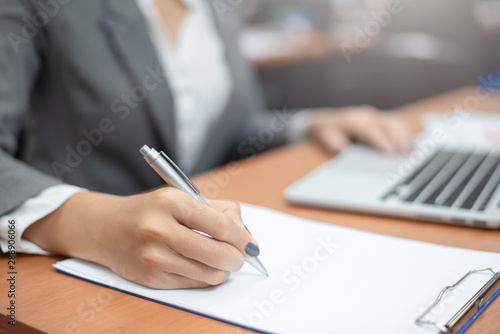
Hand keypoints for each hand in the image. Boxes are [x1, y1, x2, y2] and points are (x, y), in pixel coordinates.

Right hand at [23, 188, 258, 288]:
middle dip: (238, 258)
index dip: (242, 237)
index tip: (249, 242)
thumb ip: (218, 211)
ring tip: (221, 260)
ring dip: (223, 270)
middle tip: (240, 255)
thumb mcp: (181, 197)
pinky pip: (194, 284)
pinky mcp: (151, 278)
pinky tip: (201, 265)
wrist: (105, 228)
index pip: (221, 226)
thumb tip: (246, 235)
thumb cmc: (150, 210)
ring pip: (210, 274)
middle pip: (219, 254)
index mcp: (171, 202)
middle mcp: (159, 230)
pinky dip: (205, 277)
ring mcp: (154, 257)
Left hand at [309, 106, 412, 153]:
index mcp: (353, 121)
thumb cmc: (328, 132)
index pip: (372, 130)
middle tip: (408, 155)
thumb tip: (350, 153)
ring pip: (394, 122)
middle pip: (388, 123)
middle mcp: (366, 115)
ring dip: (404, 136)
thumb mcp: (329, 140)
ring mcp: (374, 115)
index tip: (392, 153)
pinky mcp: (379, 118)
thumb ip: (339, 146)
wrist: (326, 120)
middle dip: (400, 138)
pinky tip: (408, 145)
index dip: (383, 141)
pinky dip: (403, 133)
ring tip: (411, 152)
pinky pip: (394, 123)